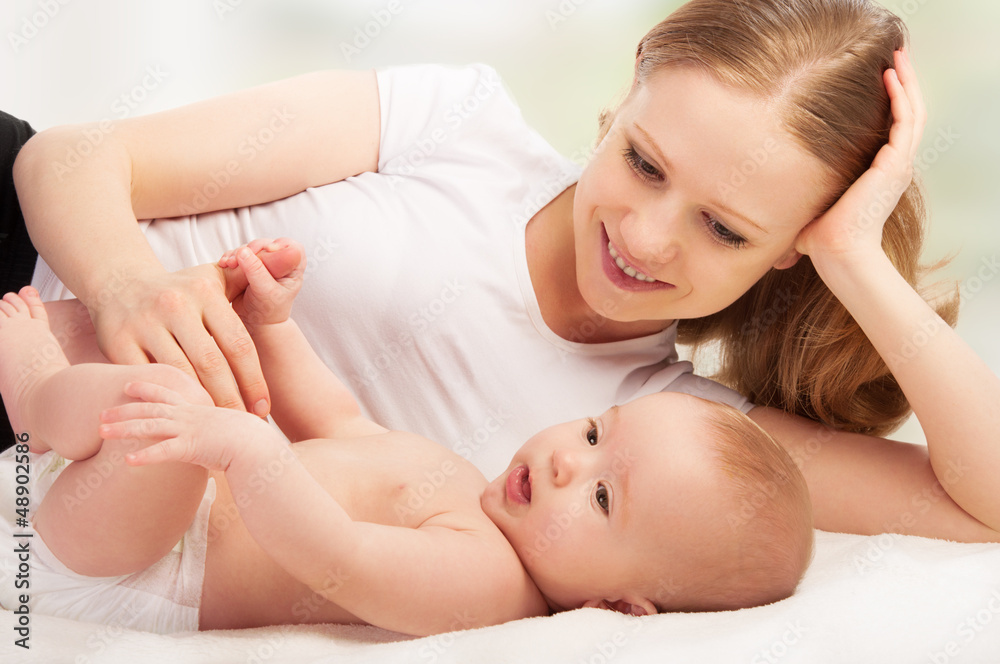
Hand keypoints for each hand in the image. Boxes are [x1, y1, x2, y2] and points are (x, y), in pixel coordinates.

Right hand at [89, 266, 267, 415]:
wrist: (119, 283)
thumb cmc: (180, 289)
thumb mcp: (213, 278)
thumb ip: (249, 280)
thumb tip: (291, 258)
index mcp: (204, 293)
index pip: (238, 343)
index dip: (254, 380)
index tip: (264, 408)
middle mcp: (175, 305)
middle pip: (211, 364)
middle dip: (232, 400)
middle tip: (244, 427)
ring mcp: (144, 323)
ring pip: (180, 374)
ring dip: (202, 405)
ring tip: (218, 427)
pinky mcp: (117, 341)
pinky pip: (148, 378)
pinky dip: (167, 399)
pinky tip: (182, 416)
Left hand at [99, 381, 282, 470]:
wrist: (261, 447)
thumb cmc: (249, 441)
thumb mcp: (229, 429)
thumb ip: (214, 429)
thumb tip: (210, 435)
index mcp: (198, 409)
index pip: (168, 393)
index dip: (147, 388)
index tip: (128, 384)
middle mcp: (190, 416)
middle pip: (150, 409)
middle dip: (123, 409)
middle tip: (101, 412)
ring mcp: (190, 430)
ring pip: (149, 426)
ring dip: (123, 429)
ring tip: (101, 431)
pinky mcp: (193, 447)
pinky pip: (164, 452)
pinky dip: (145, 456)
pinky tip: (127, 462)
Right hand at [218, 237, 304, 328]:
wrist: (255, 323)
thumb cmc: (268, 311)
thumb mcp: (266, 292)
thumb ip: (257, 272)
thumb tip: (243, 251)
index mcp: (293, 268)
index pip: (292, 248)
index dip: (279, 245)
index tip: (266, 251)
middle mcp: (279, 262)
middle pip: (267, 244)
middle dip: (251, 249)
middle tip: (237, 258)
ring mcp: (262, 263)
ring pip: (250, 248)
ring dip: (237, 253)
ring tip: (228, 264)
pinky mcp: (247, 266)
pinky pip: (238, 255)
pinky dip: (230, 257)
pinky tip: (223, 264)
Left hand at [794, 49, 925, 264]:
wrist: (837, 252)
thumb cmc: (821, 238)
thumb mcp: (810, 208)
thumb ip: (798, 201)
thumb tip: (767, 220)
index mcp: (879, 175)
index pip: (892, 130)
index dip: (890, 103)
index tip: (878, 80)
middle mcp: (894, 167)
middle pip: (908, 114)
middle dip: (903, 83)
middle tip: (895, 57)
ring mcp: (897, 165)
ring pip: (913, 112)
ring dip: (907, 82)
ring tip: (898, 56)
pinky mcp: (895, 164)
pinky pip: (906, 121)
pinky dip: (901, 96)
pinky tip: (891, 76)